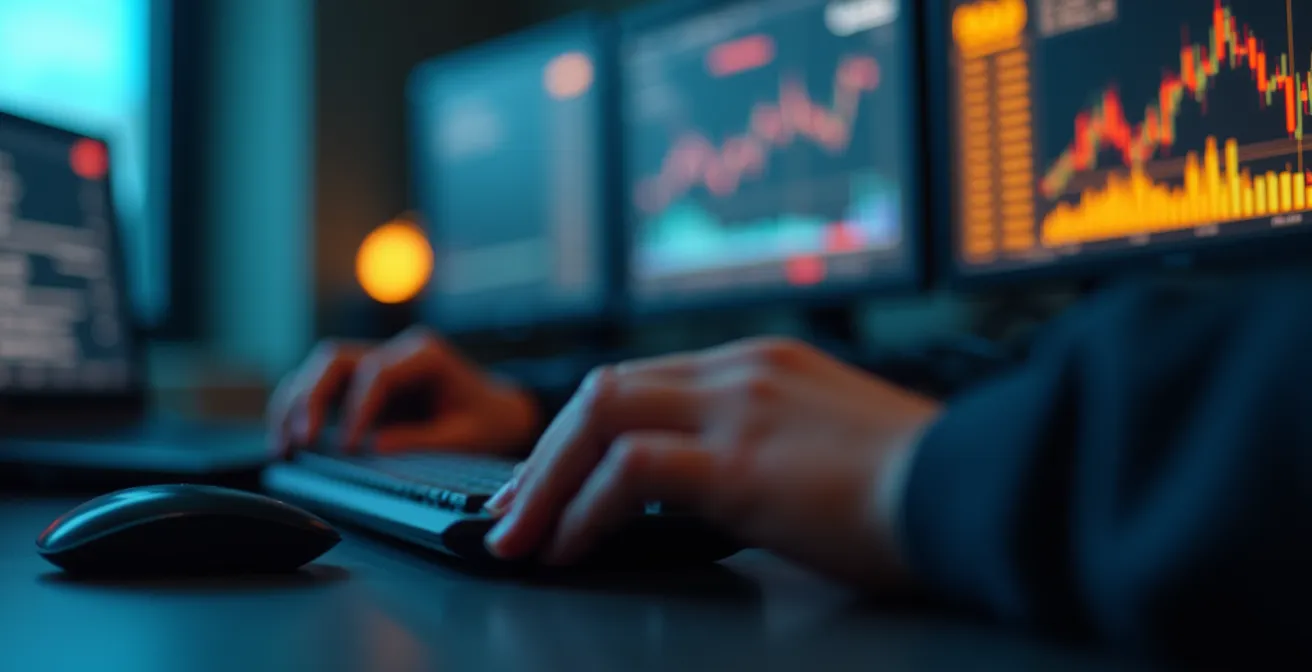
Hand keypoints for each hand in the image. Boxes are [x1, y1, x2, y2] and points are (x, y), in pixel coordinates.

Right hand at [267, 326, 539, 455]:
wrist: (501, 413)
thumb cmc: (489, 422)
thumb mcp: (466, 437)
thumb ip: (421, 440)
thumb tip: (372, 449)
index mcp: (425, 355)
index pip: (377, 372)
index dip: (357, 409)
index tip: (347, 447)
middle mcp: (395, 351)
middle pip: (336, 360)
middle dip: (312, 399)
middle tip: (302, 441)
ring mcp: (376, 363)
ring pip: (320, 370)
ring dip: (296, 404)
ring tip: (283, 446)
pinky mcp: (363, 383)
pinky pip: (323, 388)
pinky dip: (301, 411)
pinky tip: (288, 441)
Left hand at [482, 337, 940, 588]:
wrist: (982, 489)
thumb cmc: (922, 485)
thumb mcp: (830, 444)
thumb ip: (767, 444)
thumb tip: (713, 487)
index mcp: (763, 364)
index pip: (643, 380)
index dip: (581, 433)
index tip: (550, 480)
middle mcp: (742, 371)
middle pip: (603, 389)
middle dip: (543, 454)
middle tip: (512, 510)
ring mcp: (741, 408)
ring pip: (598, 416)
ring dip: (545, 480)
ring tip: (519, 537)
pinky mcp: (744, 460)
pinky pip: (629, 470)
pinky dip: (585, 508)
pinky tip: (575, 547)